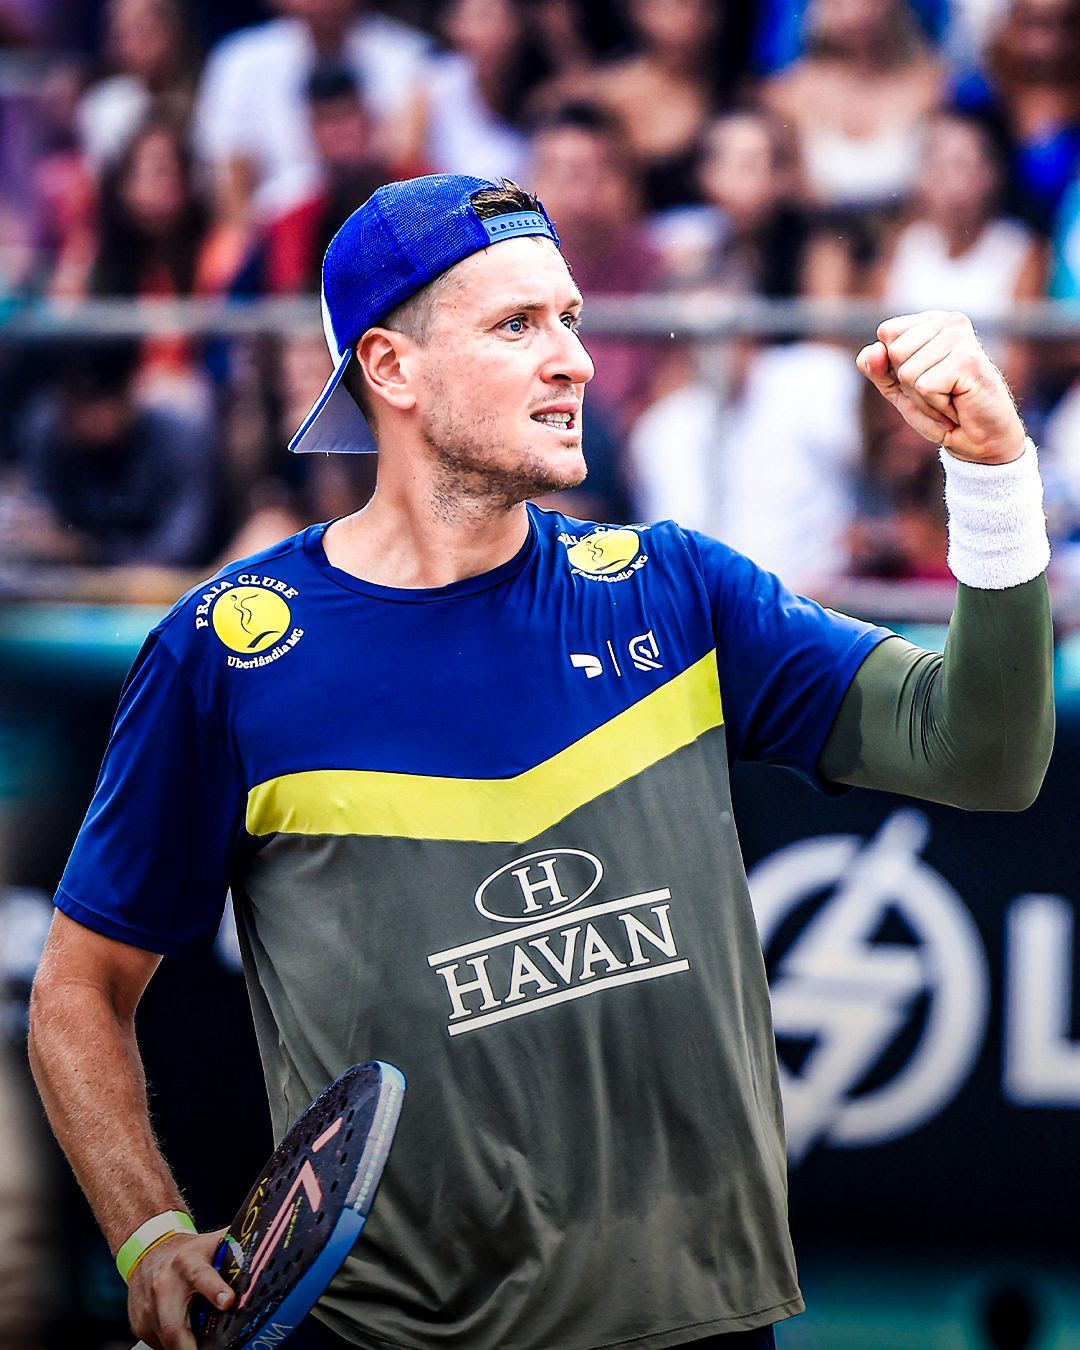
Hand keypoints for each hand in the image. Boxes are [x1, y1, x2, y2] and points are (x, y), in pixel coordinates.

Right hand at [127, 1228, 232, 1348]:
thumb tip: (271, 1248)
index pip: (201, 1276)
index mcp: (187, 1263)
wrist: (148, 1249)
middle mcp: (164, 1286)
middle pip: (173, 1326)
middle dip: (189, 1346)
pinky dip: (173, 1346)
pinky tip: (185, 1339)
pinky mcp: (140, 1323)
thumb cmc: (188, 1251)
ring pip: (166, 1340)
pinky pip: (158, 1343)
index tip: (228, 1302)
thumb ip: (238, 1248)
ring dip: (184, 1347)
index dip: (215, 1289)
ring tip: (200, 1345)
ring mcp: (148, 1307)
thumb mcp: (212, 1244)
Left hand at [856, 310, 1025, 464]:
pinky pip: (924, 387)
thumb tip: (875, 350)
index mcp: (932, 321)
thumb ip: (876, 367)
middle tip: (938, 392)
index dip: (894, 367)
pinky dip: (935, 405)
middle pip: (895, 352)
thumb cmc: (940, 411)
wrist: (980, 440)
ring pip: (907, 372)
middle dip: (908, 384)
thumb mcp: (896, 388)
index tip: (922, 379)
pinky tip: (957, 404)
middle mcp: (949, 321)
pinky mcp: (967, 360)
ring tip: (948, 398)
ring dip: (922, 398)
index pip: (886, 333)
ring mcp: (961, 338)